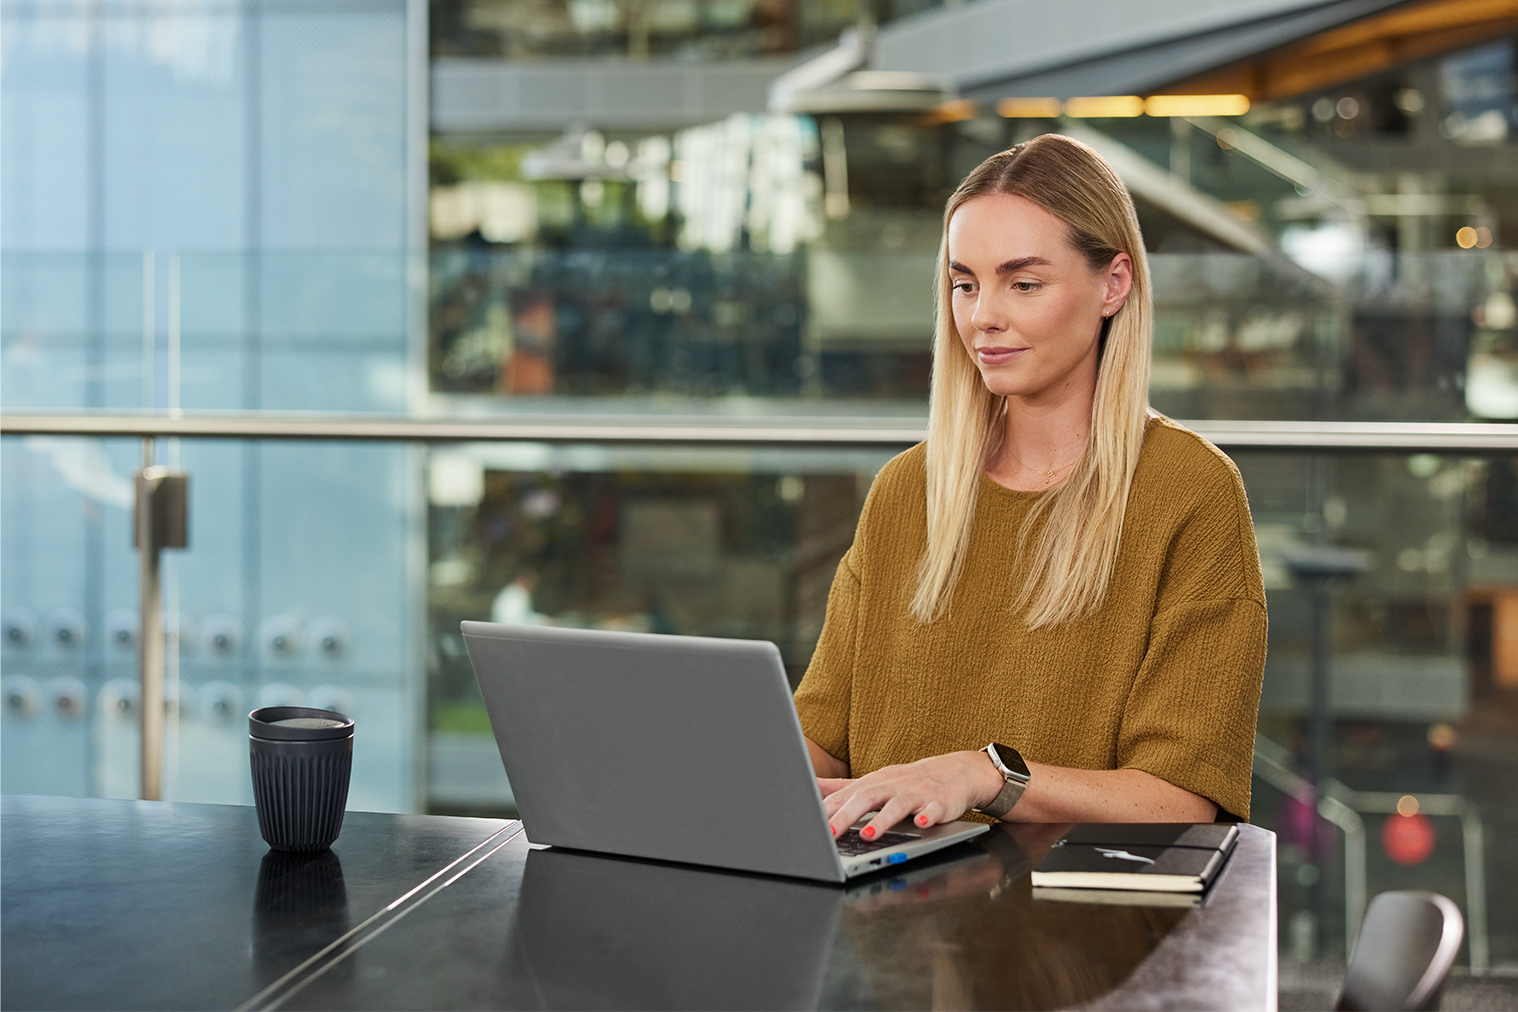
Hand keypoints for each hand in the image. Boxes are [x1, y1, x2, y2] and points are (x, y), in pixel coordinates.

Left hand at [818, 750, 1003, 841]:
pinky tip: (922, 823)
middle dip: (847, 816)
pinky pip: (934, 809)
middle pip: (867, 798)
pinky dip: (928, 816)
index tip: (809, 824)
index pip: (846, 795)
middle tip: (829, 832)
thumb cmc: (906, 782)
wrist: (954, 772)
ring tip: (868, 835)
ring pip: (898, 805)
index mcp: (874, 783)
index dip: (827, 809)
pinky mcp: (940, 802)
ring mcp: (917, 793)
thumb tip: (810, 786)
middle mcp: (892, 786)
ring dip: (883, 820)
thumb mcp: (872, 782)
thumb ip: (841, 787)